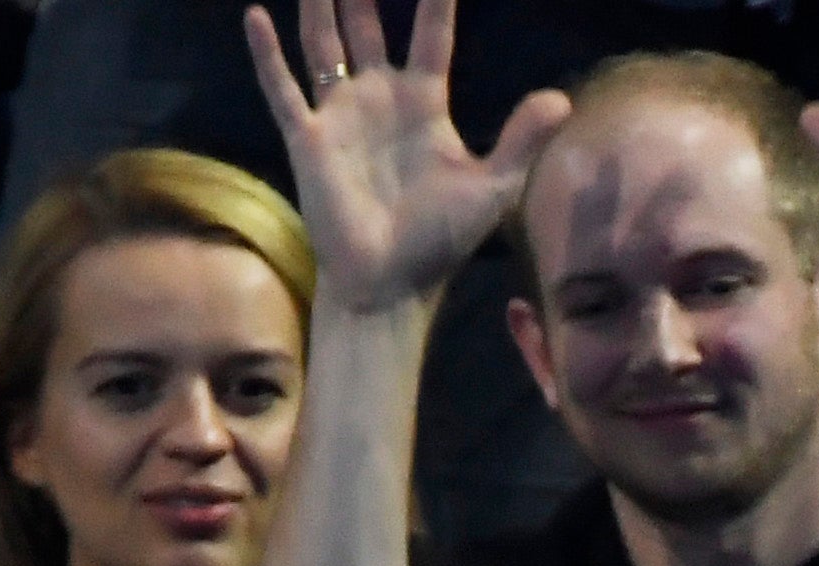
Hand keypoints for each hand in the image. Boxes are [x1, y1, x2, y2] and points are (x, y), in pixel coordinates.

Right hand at [244, 0, 571, 313]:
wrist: (389, 284)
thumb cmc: (440, 241)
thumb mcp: (491, 188)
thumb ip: (521, 140)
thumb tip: (562, 100)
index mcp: (424, 103)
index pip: (432, 35)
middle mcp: (380, 98)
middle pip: (366, 25)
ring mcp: (340, 114)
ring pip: (323, 43)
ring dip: (318, 6)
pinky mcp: (307, 138)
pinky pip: (283, 88)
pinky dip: (267, 54)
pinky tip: (255, 15)